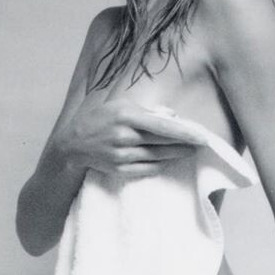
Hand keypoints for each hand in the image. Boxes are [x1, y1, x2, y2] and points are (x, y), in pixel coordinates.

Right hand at [61, 98, 199, 178]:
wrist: (73, 144)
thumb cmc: (99, 119)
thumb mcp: (120, 105)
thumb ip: (147, 110)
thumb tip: (173, 116)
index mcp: (126, 116)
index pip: (162, 126)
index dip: (184, 133)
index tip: (202, 136)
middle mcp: (125, 136)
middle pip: (163, 143)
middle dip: (185, 144)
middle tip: (201, 143)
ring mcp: (122, 155)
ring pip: (158, 157)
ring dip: (176, 155)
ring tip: (190, 151)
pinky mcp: (120, 169)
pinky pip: (148, 169)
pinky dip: (161, 164)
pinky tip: (170, 160)